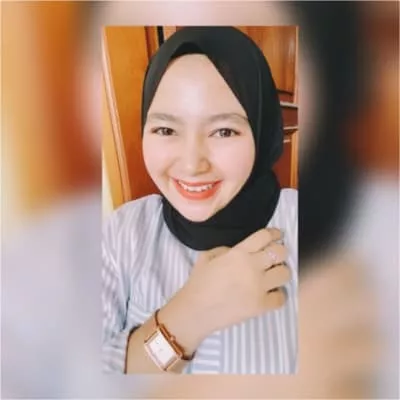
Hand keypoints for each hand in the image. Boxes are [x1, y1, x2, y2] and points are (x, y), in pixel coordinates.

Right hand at [164, 228, 290, 347]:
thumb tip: (243, 252)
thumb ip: (227, 249)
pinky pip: (281, 297)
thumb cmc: (199, 283)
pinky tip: (269, 293)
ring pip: (285, 274)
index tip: (277, 235)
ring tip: (272, 276)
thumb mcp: (208, 256)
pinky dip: (277, 294)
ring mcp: (258, 287)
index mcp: (238, 253)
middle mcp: (252, 267)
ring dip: (280, 272)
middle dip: (280, 252)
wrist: (195, 311)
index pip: (265, 237)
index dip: (274, 234)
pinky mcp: (261, 306)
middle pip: (280, 252)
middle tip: (274, 257)